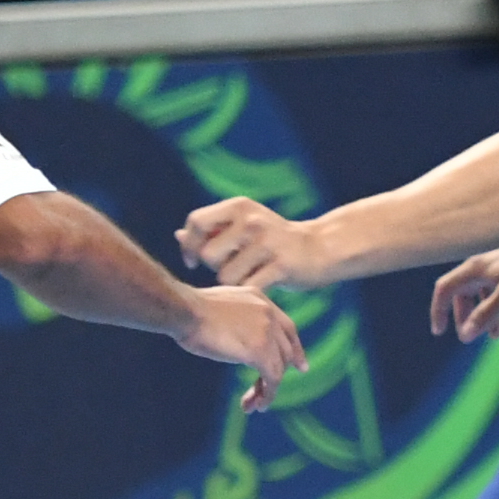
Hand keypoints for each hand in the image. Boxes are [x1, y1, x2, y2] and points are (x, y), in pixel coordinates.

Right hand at [174, 286, 306, 411]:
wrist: (184, 310)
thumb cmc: (188, 311)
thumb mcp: (219, 307)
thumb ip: (235, 319)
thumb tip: (233, 335)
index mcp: (259, 299)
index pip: (287, 327)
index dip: (295, 349)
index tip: (300, 366)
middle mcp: (269, 313)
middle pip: (285, 351)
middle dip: (278, 375)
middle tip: (264, 396)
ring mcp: (266, 331)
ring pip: (278, 368)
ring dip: (267, 390)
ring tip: (254, 406)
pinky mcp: (259, 351)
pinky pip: (272, 379)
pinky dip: (267, 395)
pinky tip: (257, 405)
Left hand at [177, 194, 326, 290]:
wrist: (320, 248)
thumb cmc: (274, 240)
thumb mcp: (244, 226)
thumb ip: (213, 232)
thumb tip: (178, 236)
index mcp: (239, 206)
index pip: (196, 222)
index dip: (188, 245)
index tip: (192, 261)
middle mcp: (251, 220)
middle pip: (208, 255)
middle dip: (215, 268)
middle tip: (233, 267)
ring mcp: (267, 242)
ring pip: (226, 276)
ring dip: (234, 282)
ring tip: (252, 274)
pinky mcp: (281, 266)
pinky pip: (248, 287)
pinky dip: (250, 291)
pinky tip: (263, 284)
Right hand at [433, 219, 498, 341]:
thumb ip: (485, 315)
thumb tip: (465, 335)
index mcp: (475, 269)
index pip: (445, 290)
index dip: (439, 311)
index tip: (440, 332)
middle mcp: (483, 265)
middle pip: (464, 293)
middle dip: (467, 317)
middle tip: (472, 336)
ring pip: (486, 292)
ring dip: (489, 314)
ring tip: (498, 335)